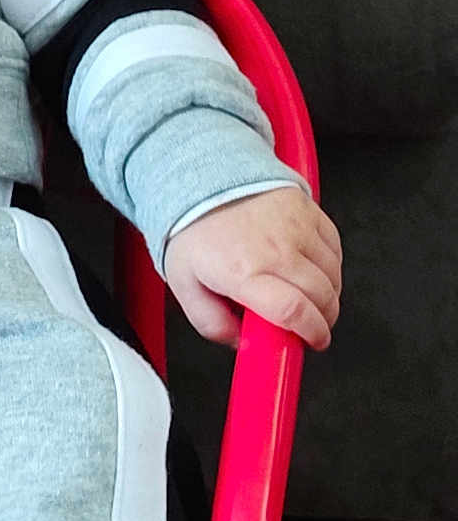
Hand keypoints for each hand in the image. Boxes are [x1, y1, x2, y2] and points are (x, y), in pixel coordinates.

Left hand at [163, 188, 341, 350]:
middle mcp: (273, 249)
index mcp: (242, 271)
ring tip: (303, 292)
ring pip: (332, 276)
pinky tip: (307, 266)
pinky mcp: (306, 209)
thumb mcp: (185, 283)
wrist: (200, 178)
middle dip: (321, 320)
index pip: (294, 312)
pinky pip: (334, 248)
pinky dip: (329, 265)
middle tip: (305, 321)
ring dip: (326, 293)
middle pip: (322, 298)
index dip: (311, 334)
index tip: (310, 341)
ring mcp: (294, 227)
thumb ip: (211, 322)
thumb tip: (242, 342)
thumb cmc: (193, 228)